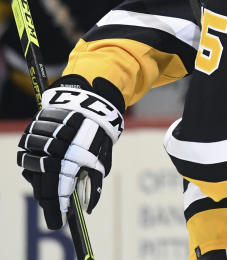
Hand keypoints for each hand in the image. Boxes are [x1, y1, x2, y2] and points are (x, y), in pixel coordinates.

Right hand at [17, 79, 123, 228]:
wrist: (88, 102)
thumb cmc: (97, 133)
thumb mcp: (101, 157)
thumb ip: (94, 181)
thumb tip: (88, 207)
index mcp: (70, 156)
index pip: (57, 190)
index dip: (56, 208)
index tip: (59, 221)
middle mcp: (52, 149)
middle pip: (41, 183)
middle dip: (48, 199)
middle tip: (54, 208)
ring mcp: (40, 139)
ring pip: (31, 167)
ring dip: (40, 176)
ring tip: (52, 178)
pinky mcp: (32, 130)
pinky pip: (27, 151)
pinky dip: (35, 160)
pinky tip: (44, 161)